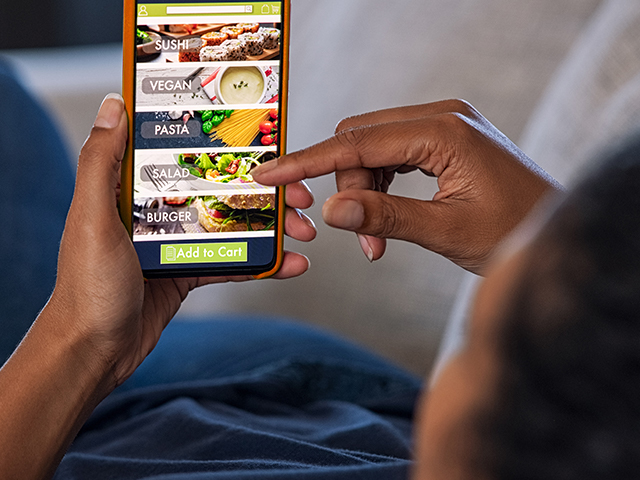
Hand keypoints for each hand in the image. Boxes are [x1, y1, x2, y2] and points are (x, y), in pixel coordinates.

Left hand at [49, 94, 315, 386]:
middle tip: (299, 195)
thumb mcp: (90, 219)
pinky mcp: (187, 272)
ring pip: (232, 225)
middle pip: (219, 189)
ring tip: (304, 230)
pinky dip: (262, 263)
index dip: (226, 145)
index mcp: (131, 189)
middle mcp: (156, 210)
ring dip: (271, 226)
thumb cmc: (86, 287)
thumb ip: (100, 162)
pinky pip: (231, 262)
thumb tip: (114, 105)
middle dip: (263, 190)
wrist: (93, 352)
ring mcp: (175, 243)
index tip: (263, 140)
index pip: (184, 154)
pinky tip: (290, 263)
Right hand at [252, 99, 562, 274]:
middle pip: (361, 140)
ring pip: (373, 149)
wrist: (555, 232)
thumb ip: (385, 217)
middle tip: (358, 238)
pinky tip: (386, 221)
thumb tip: (331, 209)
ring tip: (375, 240)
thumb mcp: (447, 231)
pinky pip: (392, 157)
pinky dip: (380, 188)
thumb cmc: (516, 232)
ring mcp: (444, 127)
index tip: (268, 173)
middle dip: (346, 185)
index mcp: (444, 130)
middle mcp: (442, 117)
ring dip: (363, 192)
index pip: (357, 141)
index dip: (307, 161)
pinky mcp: (444, 143)